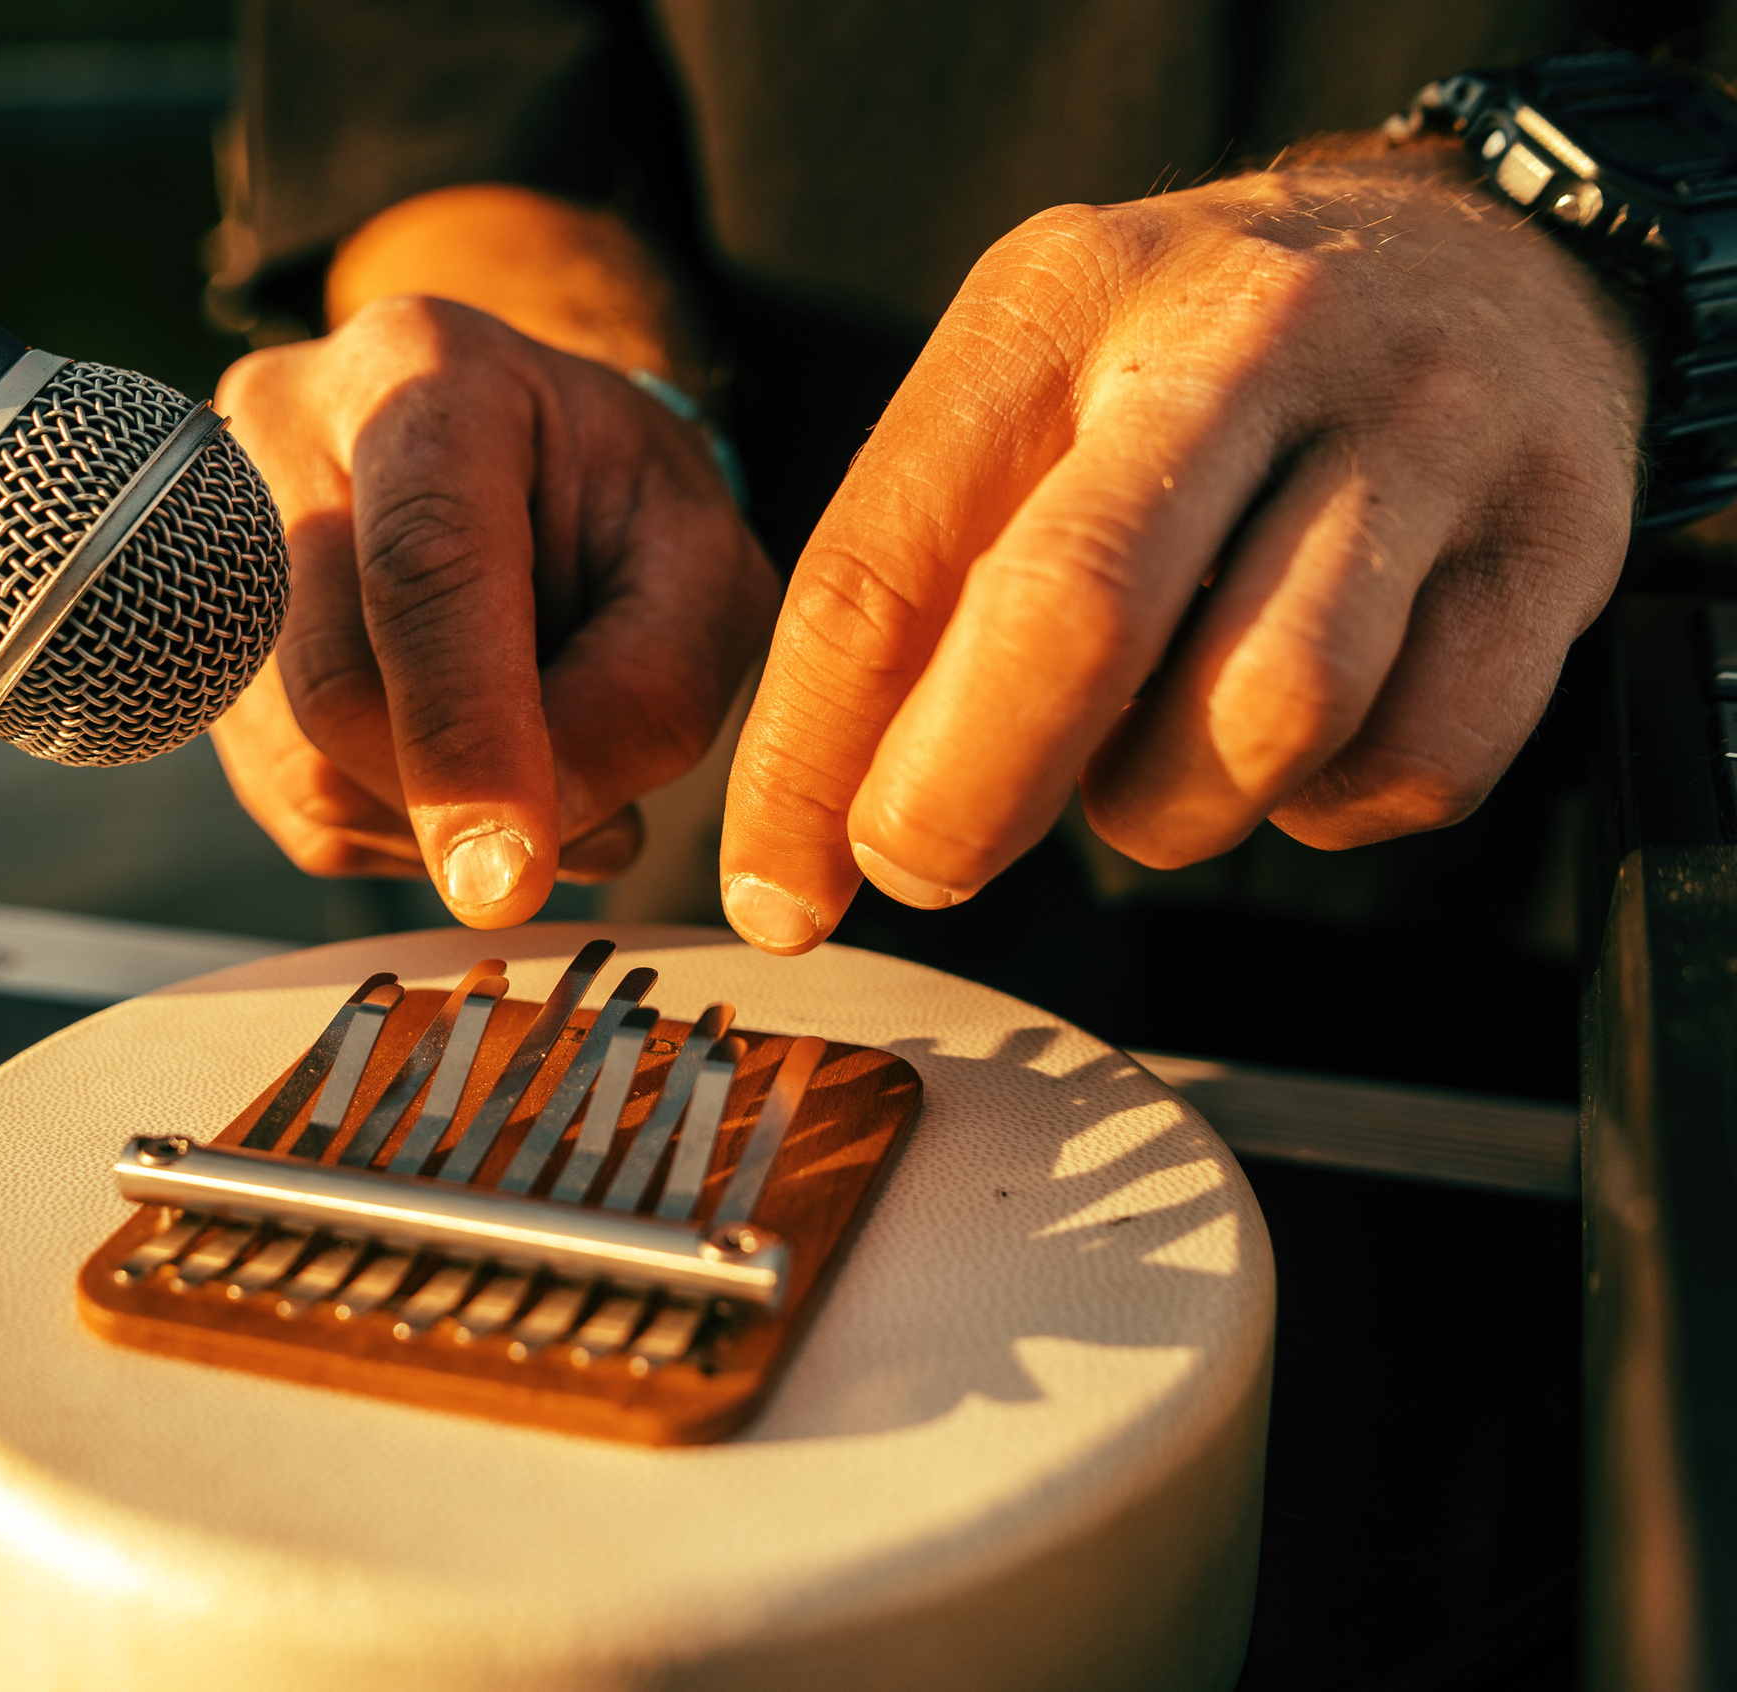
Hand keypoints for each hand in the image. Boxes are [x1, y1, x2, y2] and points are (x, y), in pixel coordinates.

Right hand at [212, 294, 777, 925]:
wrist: (526, 455)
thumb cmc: (619, 501)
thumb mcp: (697, 565)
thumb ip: (647, 691)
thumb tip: (535, 840)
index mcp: (425, 370)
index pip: (421, 569)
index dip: (463, 736)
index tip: (507, 878)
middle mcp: (284, 433)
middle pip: (338, 687)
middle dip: (462, 796)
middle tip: (580, 814)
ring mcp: (215, 539)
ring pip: (302, 764)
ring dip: (436, 818)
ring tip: (532, 760)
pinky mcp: (204, 647)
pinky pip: (292, 799)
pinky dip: (398, 823)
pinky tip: (457, 761)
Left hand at [719, 150, 1643, 953]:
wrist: (1483, 255)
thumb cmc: (1193, 370)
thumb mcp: (1028, 396)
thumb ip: (914, 586)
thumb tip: (805, 845)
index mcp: (1063, 301)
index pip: (884, 561)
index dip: (807, 762)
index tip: (776, 892)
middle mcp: (1246, 340)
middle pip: (1073, 619)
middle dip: (965, 796)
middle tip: (921, 863)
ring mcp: (1421, 432)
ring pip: (1265, 714)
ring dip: (1167, 808)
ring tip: (1142, 768)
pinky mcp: (1551, 543)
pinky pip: (1414, 764)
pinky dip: (1327, 807)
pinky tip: (1292, 748)